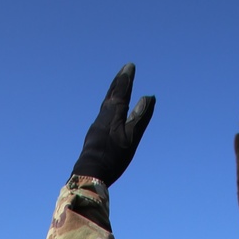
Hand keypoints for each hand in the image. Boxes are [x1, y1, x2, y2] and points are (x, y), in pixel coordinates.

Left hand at [72, 64, 155, 185]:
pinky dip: (109, 104)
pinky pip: (103, 112)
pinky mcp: (94, 133)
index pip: (122, 91)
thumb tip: (148, 97)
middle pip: (112, 94)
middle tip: (124, 69)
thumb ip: (140, 117)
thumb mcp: (131, 138)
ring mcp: (97, 124)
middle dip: (119, 81)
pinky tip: (108, 110)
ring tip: (117, 85)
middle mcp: (103, 116)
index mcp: (114, 114)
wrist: (90, 172)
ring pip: (106, 103)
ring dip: (113, 92)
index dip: (127, 79)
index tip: (130, 66)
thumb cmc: (113, 158)